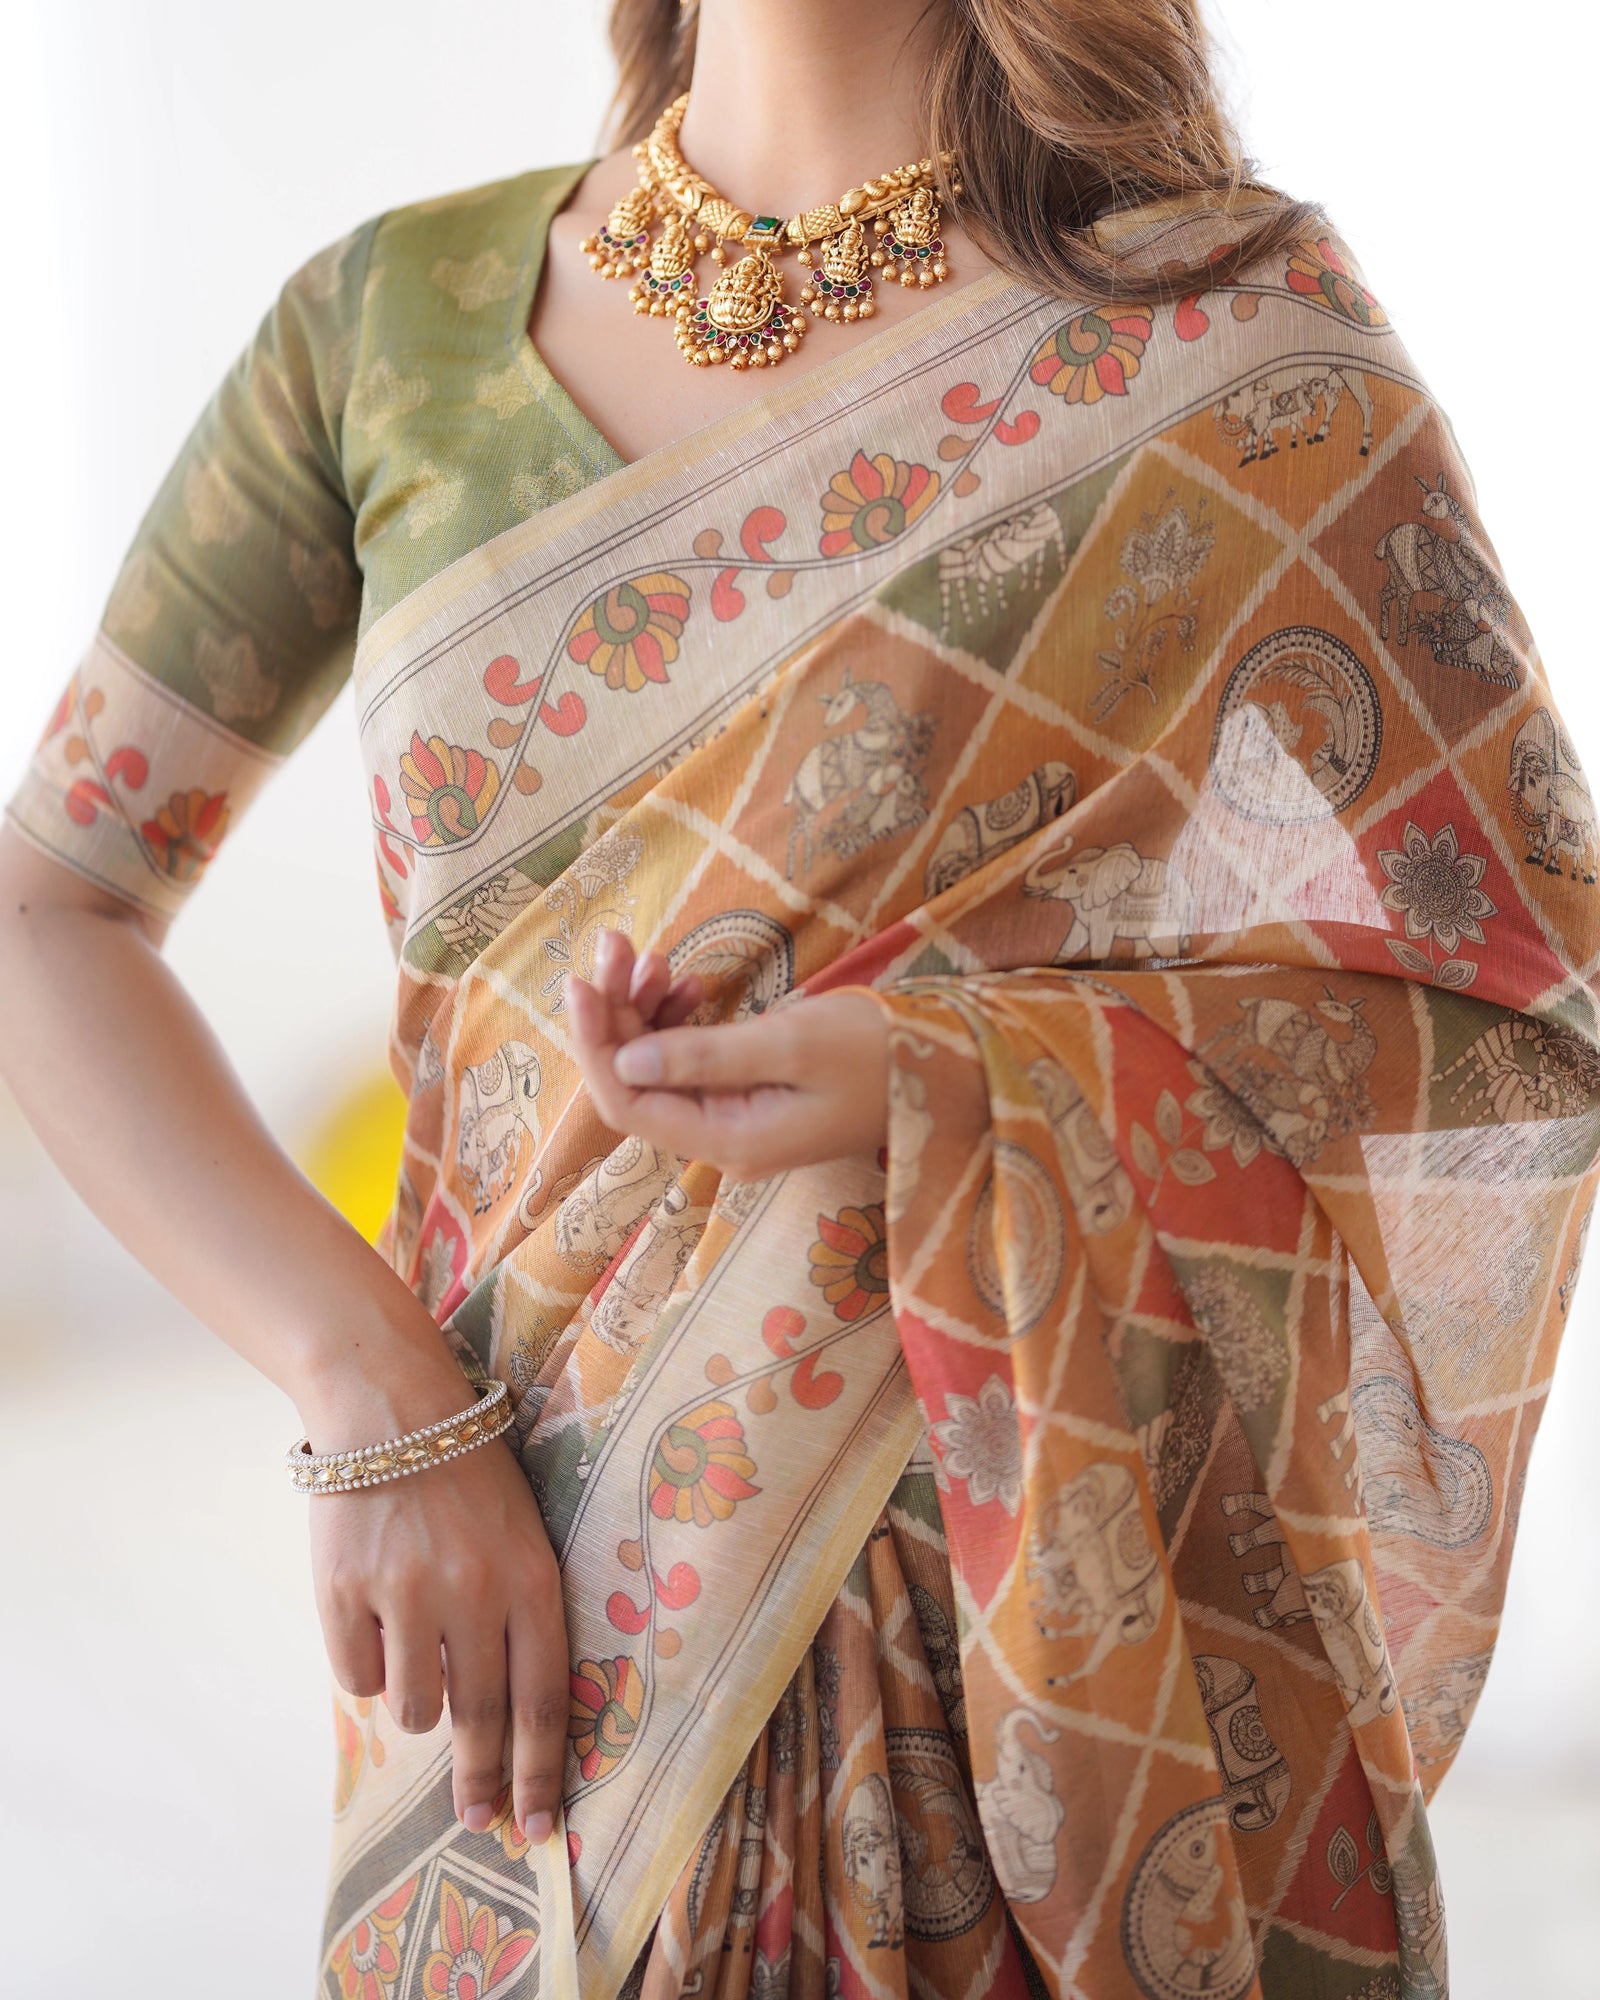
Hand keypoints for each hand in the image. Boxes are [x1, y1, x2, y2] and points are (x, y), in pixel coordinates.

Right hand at [304, 1366, 567, 1841]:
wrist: (393, 1408)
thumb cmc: (469, 1478)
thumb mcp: (522, 1536)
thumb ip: (522, 1616)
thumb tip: (510, 1720)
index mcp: (530, 1579)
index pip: (542, 1701)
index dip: (539, 1773)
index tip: (538, 1826)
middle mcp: (473, 1593)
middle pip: (479, 1720)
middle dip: (480, 1781)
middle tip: (477, 1819)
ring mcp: (406, 1594)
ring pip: (415, 1708)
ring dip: (418, 1701)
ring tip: (417, 1649)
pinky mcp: (345, 1593)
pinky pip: (358, 1679)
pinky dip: (367, 1668)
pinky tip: (373, 1621)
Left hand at [567, 930, 889, 1181]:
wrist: (950, 1066)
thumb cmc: (880, 1052)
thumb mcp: (793, 1044)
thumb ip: (706, 1056)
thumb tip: (626, 1060)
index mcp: (728, 1139)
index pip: (629, 1102)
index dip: (596, 1043)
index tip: (581, 980)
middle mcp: (722, 1139)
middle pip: (637, 1081)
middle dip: (617, 1012)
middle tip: (618, 942)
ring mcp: (735, 1118)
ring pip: (660, 1065)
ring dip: (645, 1009)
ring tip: (651, 954)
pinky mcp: (751, 1095)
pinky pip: (692, 1059)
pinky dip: (679, 1019)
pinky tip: (688, 983)